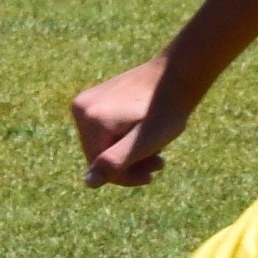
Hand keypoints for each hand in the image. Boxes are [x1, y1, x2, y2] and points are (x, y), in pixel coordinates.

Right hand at [69, 55, 189, 187]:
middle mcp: (80, 107)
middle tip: (159, 162)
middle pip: (99, 154)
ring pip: (104, 143)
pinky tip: (144, 133)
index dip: (126, 176)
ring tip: (156, 149)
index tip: (152, 174)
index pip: (99, 166)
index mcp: (90, 119)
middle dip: (128, 163)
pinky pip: (105, 130)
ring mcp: (86, 101)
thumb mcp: (144, 142)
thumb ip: (116, 161)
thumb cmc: (166, 110)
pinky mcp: (95, 98)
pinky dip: (124, 137)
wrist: (177, 75)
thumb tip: (89, 182)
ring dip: (128, 152)